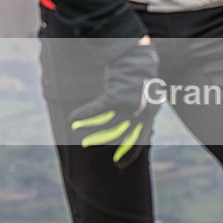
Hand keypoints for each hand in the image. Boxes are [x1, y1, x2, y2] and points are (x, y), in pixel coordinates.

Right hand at [70, 40, 159, 168]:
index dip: (130, 153)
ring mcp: (131, 104)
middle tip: (88, 146)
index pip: (141, 139)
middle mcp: (142, 112)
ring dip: (90, 130)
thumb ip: (140, 111)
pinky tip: (72, 120)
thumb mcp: (145, 95)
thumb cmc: (139, 77)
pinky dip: (83, 115)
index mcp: (150, 114)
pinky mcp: (117, 96)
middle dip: (104, 143)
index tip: (119, 165)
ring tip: (76, 134)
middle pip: (122, 134)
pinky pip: (97, 110)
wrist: (137, 57)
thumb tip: (133, 126)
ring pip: (107, 124)